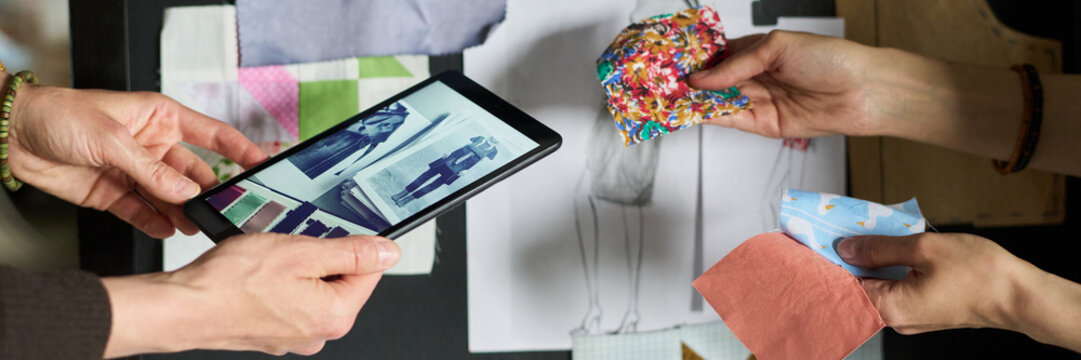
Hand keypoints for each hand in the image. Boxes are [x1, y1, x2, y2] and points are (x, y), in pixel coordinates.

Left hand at [7, 81, 267, 237]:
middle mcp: (153, 145)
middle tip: (227, 209)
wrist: (13, 135)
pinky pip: (144, 212)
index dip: (241, 148)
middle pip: (194, 172)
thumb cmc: (60, 115)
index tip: (265, 163)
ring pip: (172, 196)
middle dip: (210, 191)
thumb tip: (186, 192)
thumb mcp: (111, 139)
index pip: (213, 134)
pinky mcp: (116, 193)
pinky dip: (156, 222)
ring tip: (197, 225)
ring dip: (184, 211)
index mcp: (161, 118)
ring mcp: (136, 171)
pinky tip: (168, 230)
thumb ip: (152, 170)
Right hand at [102, 234, 400, 356]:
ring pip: (312, 288)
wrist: (182, 308)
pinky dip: (279, 283)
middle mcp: (318, 333)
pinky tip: (259, 274)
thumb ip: (350, 253)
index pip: (370, 272)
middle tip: (294, 242)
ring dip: (298, 268)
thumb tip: (388, 252)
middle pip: (341, 281)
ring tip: (271, 257)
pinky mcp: (272, 333)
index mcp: (335, 315)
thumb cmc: (232, 283)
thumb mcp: (301, 252)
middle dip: (322, 256)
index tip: (339, 230)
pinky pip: (289, 300)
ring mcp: (294, 336)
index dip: (356, 244)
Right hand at [688, 30, 880, 137]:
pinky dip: (711, 118)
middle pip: (714, 82)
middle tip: (663, 84)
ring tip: (670, 100)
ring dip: (696, 102)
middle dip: (690, 83)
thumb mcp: (777, 48)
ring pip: (719, 102)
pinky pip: (732, 121)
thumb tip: (703, 77)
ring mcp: (760, 101)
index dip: (695, 60)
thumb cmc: (831, 59)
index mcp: (758, 51)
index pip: (717, 56)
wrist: (864, 92)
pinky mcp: (765, 125)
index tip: (671, 63)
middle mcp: (756, 76)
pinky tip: (694, 112)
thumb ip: (737, 64)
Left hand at [838, 233, 1080, 351]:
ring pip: (878, 285)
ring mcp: (911, 317)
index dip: (828, 262)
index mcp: (890, 308)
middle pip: (858, 286)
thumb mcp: (924, 249)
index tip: (814, 240)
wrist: (1020, 296)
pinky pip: (897, 288)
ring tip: (863, 233)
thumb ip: (880, 248)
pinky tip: (890, 247)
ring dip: (870, 261)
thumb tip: (847, 248)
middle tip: (839, 229)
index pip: (843, 286)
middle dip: (848, 258)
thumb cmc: (979, 273)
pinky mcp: (924, 310)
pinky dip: (889, 268)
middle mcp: (896, 319)